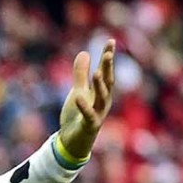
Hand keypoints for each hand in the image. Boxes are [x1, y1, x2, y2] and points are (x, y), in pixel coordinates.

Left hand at [57, 39, 115, 160]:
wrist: (72, 141)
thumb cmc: (77, 116)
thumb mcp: (78, 91)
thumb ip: (81, 74)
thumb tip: (84, 52)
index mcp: (100, 93)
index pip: (106, 72)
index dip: (108, 57)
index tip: (110, 41)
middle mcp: (103, 102)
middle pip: (108, 82)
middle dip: (108, 68)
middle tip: (108, 53)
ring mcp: (98, 114)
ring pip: (102, 98)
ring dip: (100, 86)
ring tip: (98, 72)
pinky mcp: (90, 126)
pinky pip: (89, 115)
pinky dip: (84, 106)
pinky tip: (79, 97)